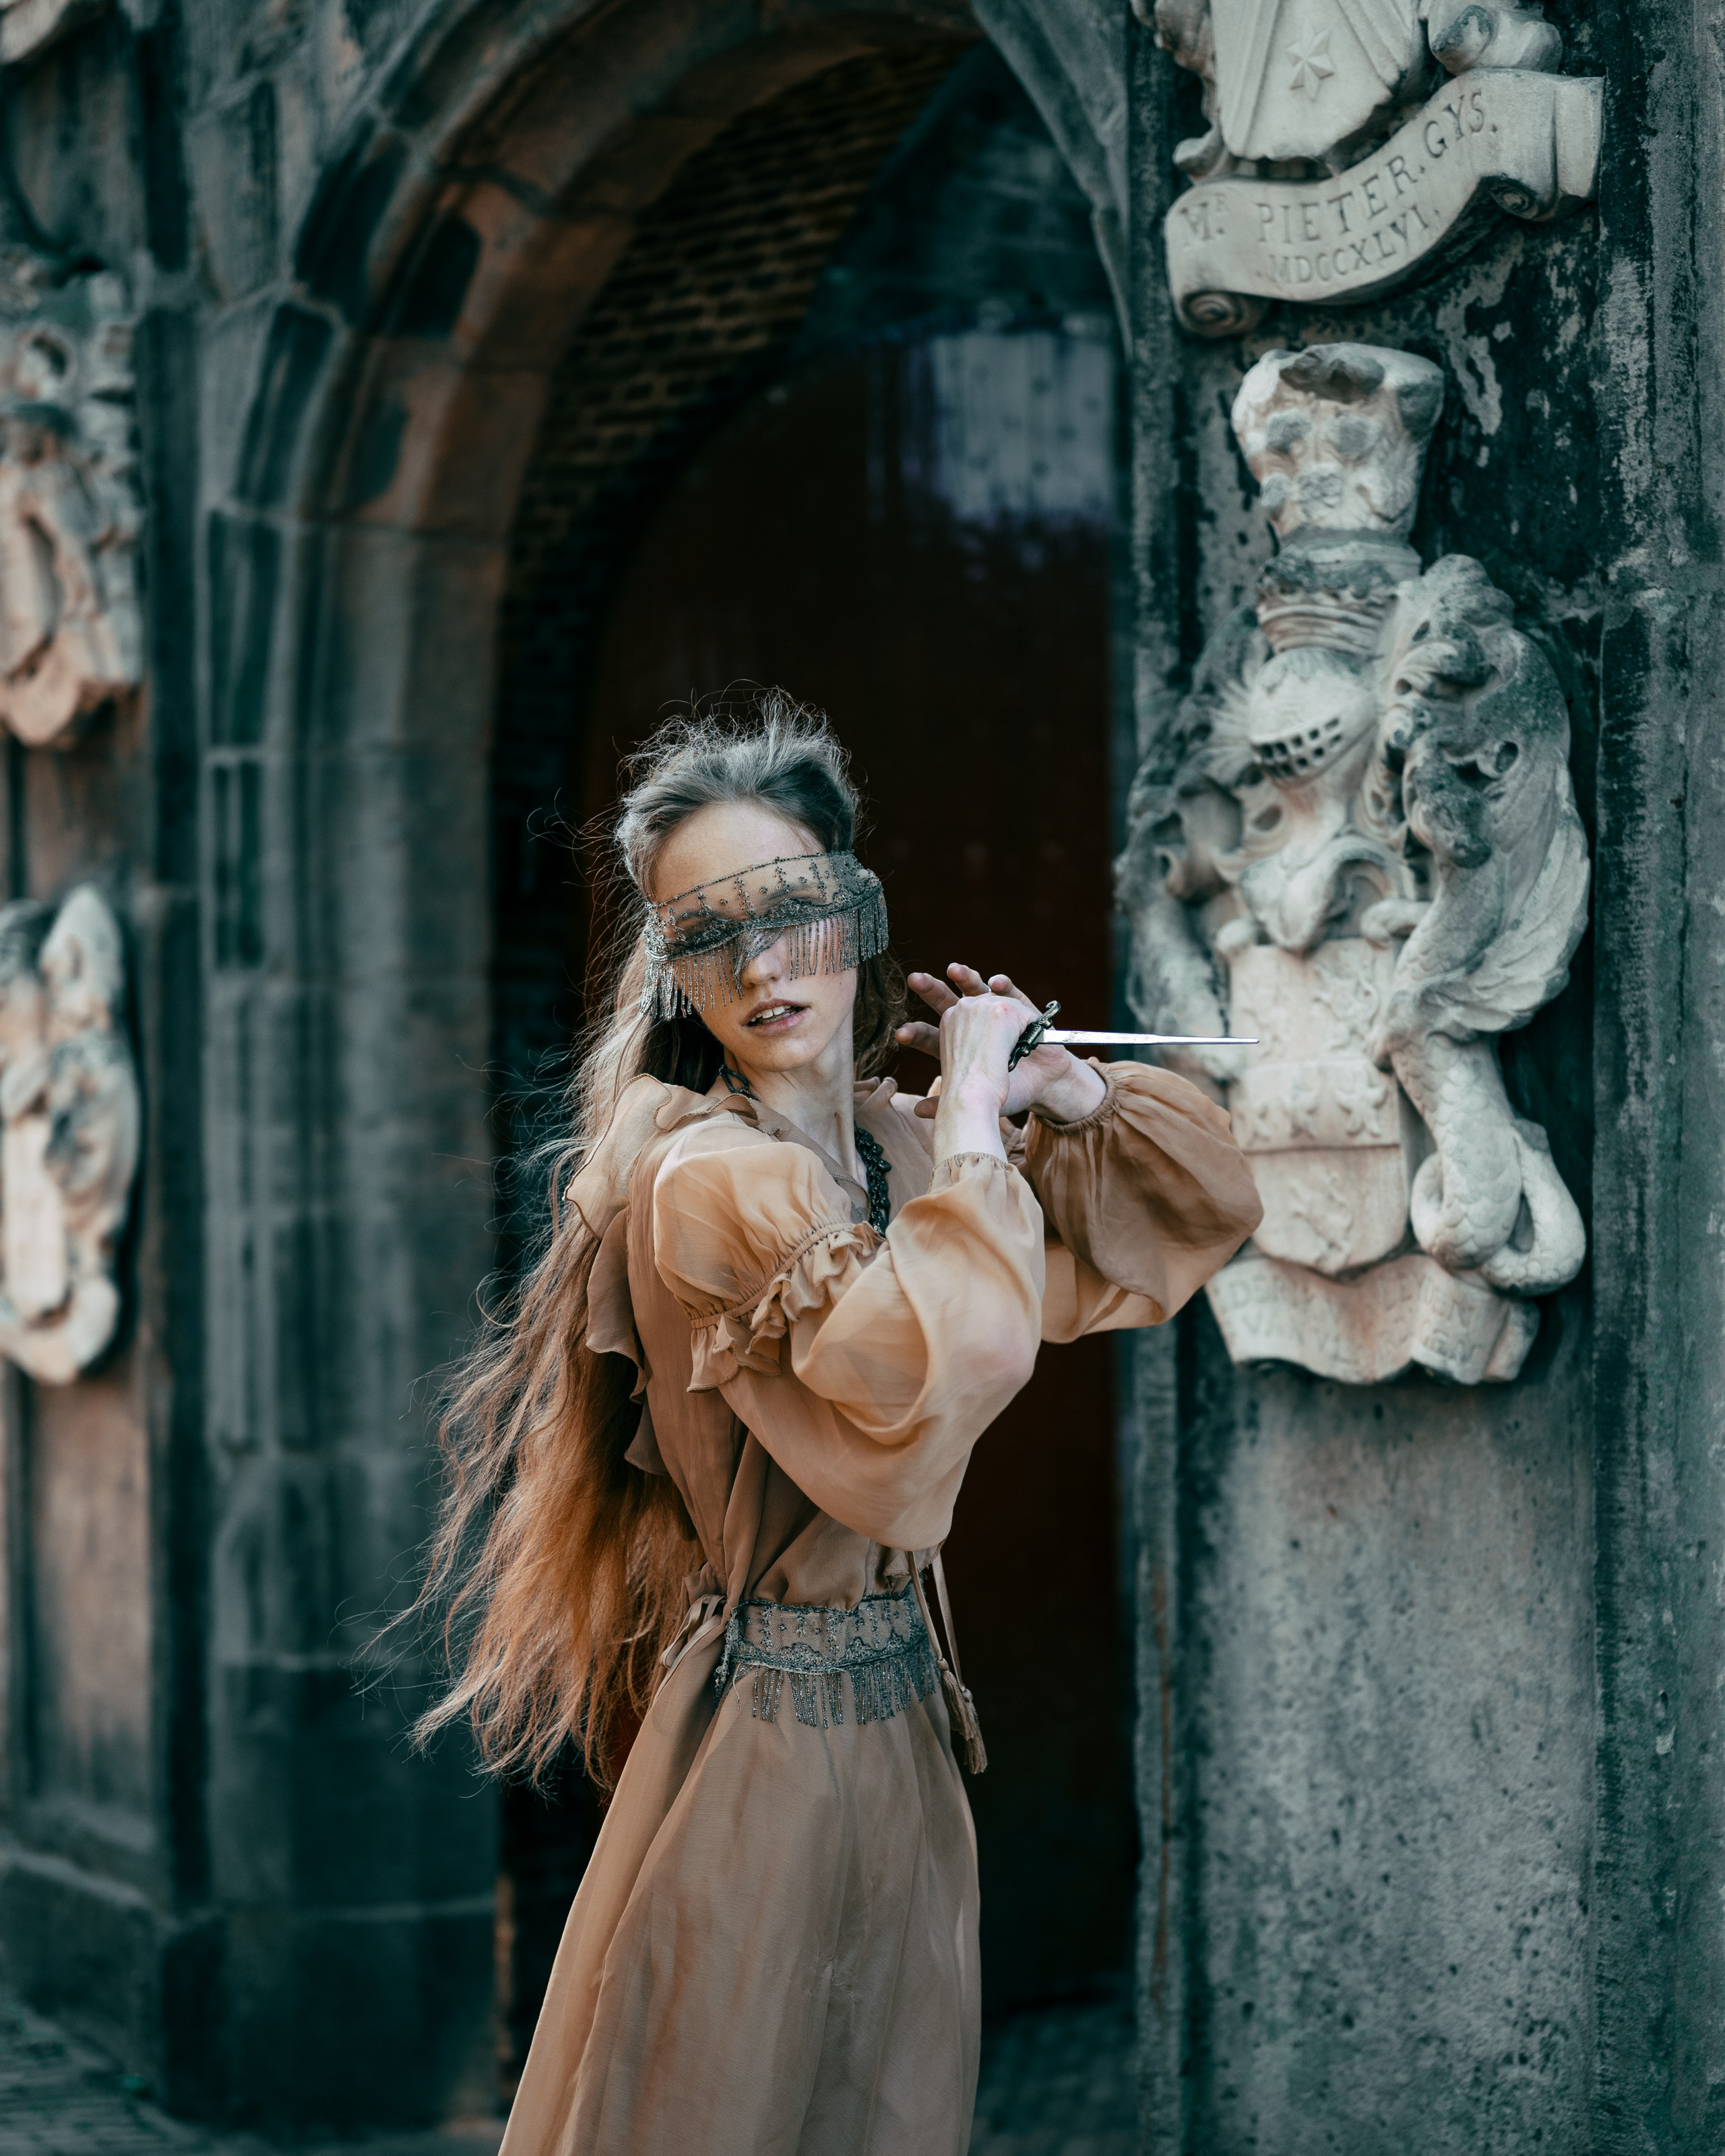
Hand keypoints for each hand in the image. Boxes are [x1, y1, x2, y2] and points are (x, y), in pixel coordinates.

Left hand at [893, 965, 1105, 1144]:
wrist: (1043, 1083)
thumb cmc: (1010, 1091)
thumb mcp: (980, 1100)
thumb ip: (949, 1103)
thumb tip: (917, 1111)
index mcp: (956, 1044)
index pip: (930, 1036)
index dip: (917, 1034)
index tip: (901, 1034)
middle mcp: (972, 1022)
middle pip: (946, 1001)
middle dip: (930, 989)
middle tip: (915, 980)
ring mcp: (995, 1011)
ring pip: (975, 989)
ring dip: (966, 977)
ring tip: (954, 970)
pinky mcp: (1020, 1006)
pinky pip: (1010, 991)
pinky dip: (1003, 985)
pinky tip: (996, 983)